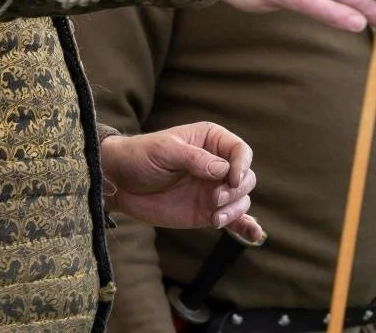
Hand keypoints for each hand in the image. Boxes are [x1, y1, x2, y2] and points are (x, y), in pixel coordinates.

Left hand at [100, 122, 265, 239]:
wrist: (120, 183)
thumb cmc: (141, 156)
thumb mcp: (165, 151)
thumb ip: (194, 159)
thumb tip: (223, 170)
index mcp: (211, 141)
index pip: (240, 151)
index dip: (241, 165)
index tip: (232, 178)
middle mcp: (217, 165)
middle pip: (245, 177)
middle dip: (236, 190)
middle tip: (215, 199)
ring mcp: (213, 190)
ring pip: (241, 199)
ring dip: (235, 210)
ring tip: (215, 218)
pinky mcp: (207, 212)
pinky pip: (233, 219)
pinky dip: (245, 227)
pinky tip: (255, 234)